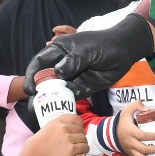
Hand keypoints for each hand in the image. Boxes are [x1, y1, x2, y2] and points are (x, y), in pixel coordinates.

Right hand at [21, 114, 88, 155]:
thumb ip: (56, 127)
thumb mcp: (46, 129)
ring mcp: (69, 138)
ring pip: (83, 138)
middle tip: (79, 140)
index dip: (79, 124)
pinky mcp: (72, 149)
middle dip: (81, 134)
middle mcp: (64, 127)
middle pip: (80, 129)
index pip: (75, 118)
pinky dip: (85, 149)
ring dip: (83, 142)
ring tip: (82, 146)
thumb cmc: (36, 145)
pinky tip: (84, 150)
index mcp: (58, 121)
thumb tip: (64, 128)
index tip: (79, 128)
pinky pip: (84, 147)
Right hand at [24, 14, 154, 98]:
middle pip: (45, 79)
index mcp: (59, 51)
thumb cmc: (103, 44)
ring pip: (57, 90)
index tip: (30, 87)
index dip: (32, 75)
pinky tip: (63, 108)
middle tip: (35, 104)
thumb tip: (58, 73)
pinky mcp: (82, 87)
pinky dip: (66, 102)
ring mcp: (72, 77)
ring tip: (45, 111)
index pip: (39, 63)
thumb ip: (73, 60)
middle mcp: (62, 65)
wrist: (124, 51)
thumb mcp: (86, 49)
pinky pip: (71, 96)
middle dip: (39, 91)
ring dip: (51, 100)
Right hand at [113, 104, 154, 155]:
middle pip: (144, 149)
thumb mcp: (127, 109)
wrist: (111, 132)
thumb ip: (137, 105)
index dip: (153, 137)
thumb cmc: (122, 120)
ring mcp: (130, 151)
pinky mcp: (131, 155)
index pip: (143, 136)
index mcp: (130, 132)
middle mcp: (130, 143)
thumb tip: (148, 109)